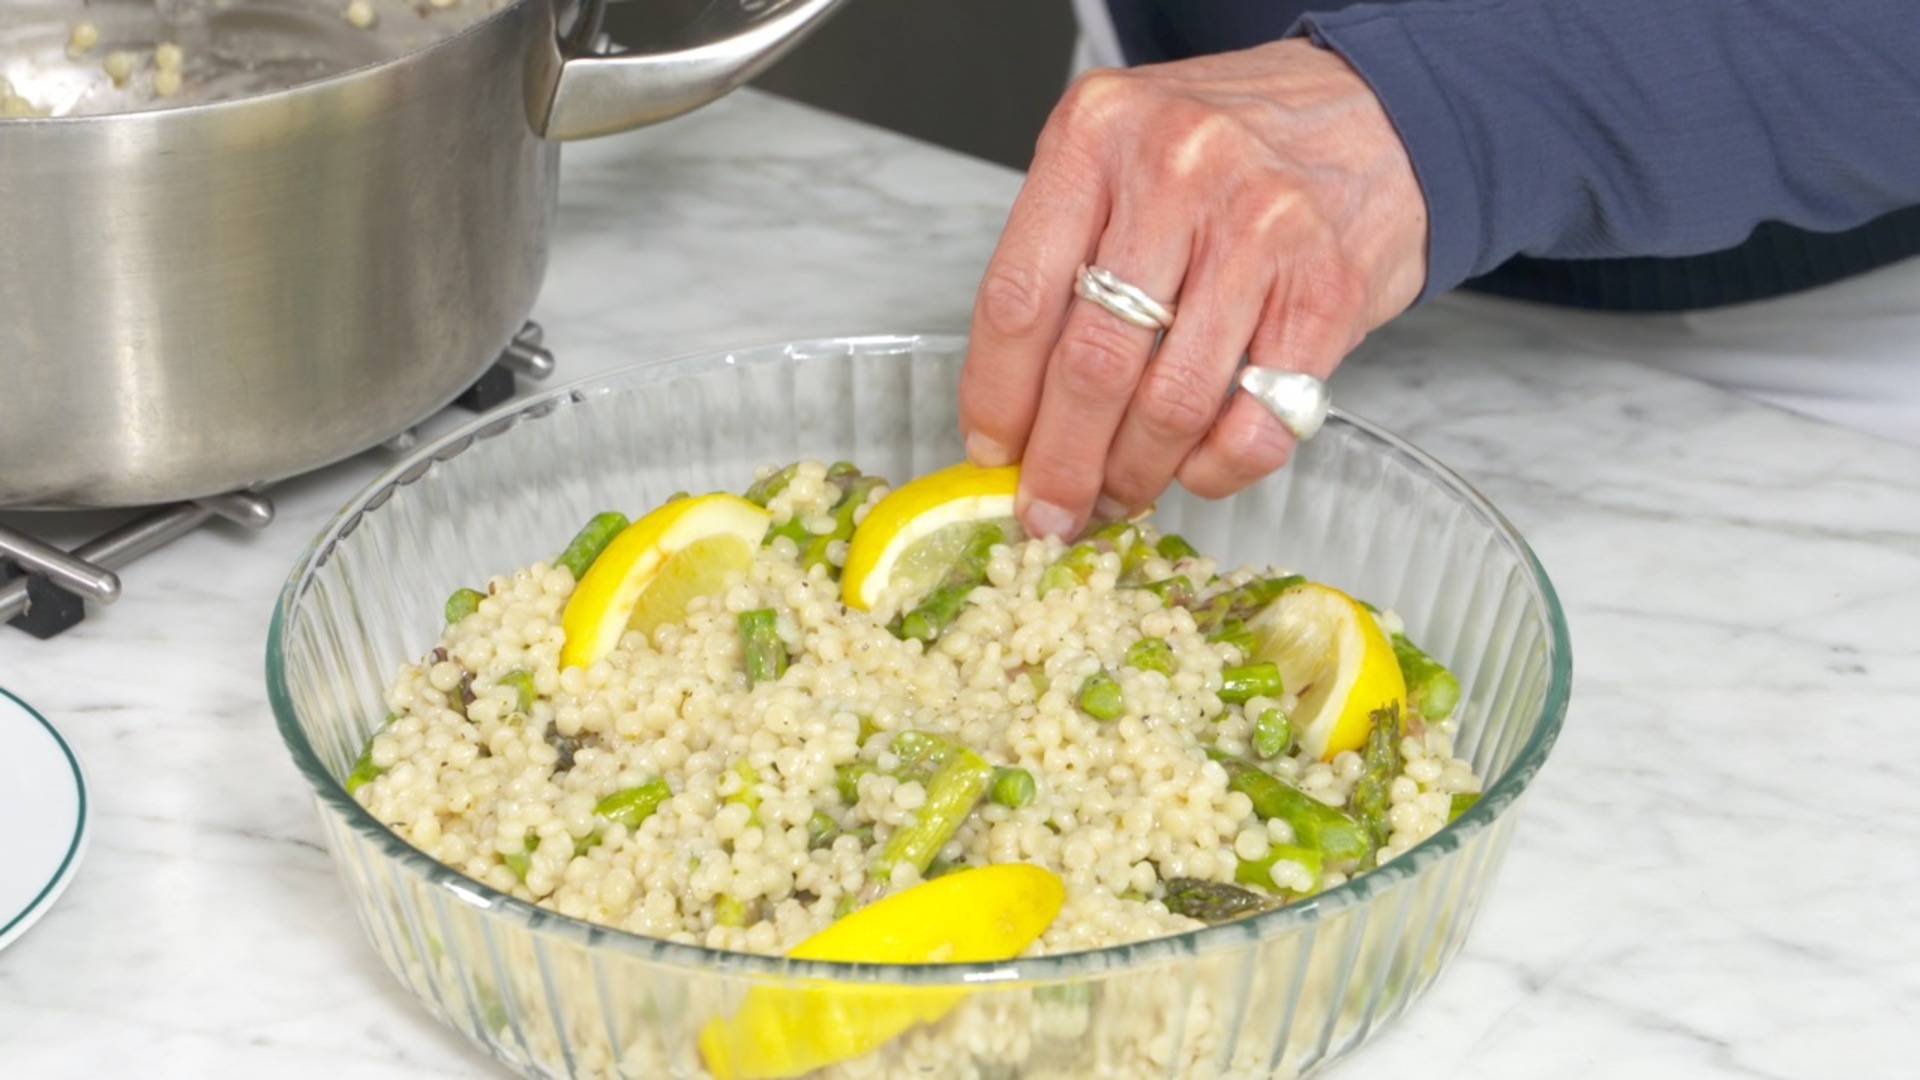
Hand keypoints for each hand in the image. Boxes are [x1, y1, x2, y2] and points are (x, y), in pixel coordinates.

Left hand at [957, 39, 1428, 538]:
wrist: (1370, 114)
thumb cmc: (1226, 152)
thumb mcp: (1117, 159)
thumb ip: (1060, 260)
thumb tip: (1013, 415)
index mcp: (1098, 135)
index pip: (1017, 299)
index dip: (997, 400)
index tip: (992, 455)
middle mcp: (1176, 172)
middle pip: (1090, 362)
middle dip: (1060, 463)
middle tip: (1048, 510)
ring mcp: (1261, 228)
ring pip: (1171, 402)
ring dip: (1135, 474)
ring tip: (1119, 493)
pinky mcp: (1328, 289)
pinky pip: (1256, 420)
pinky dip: (1217, 469)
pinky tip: (1196, 467)